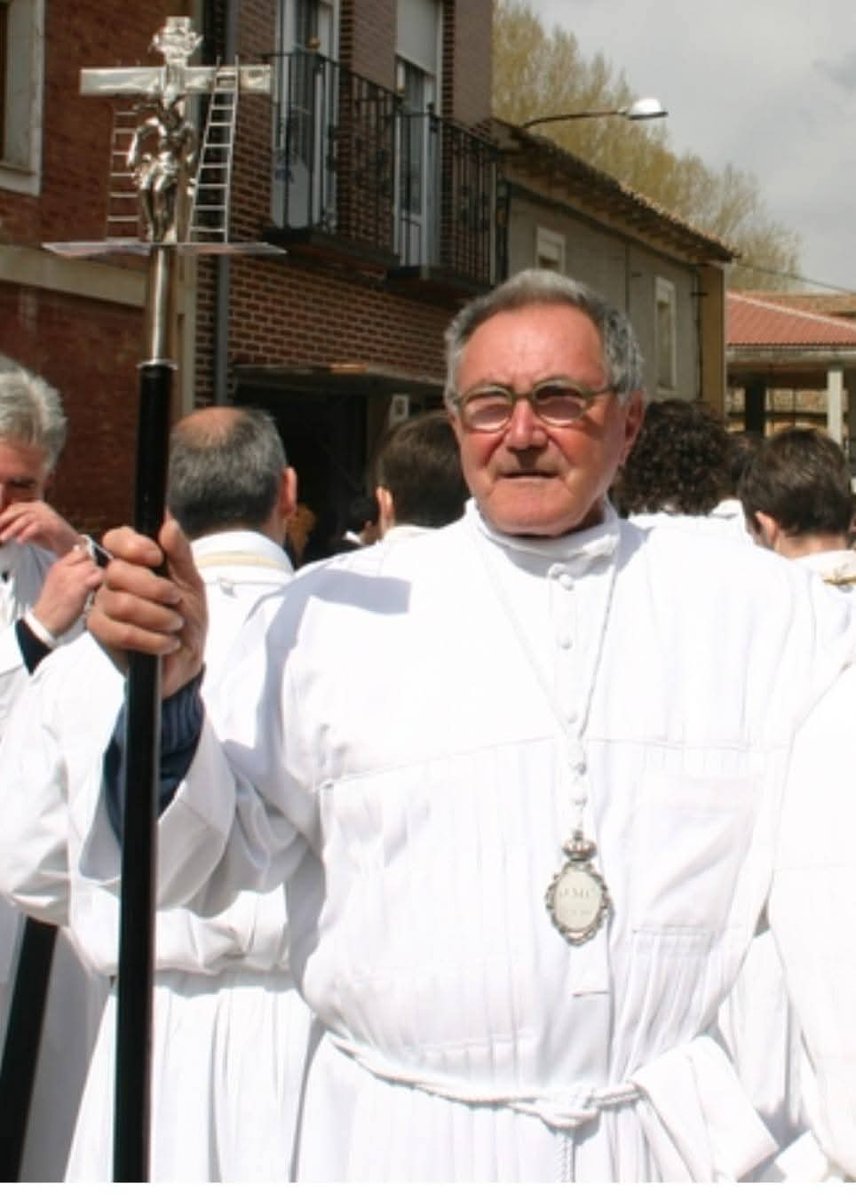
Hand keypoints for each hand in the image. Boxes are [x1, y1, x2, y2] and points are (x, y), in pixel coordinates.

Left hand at [0, 501, 78, 554]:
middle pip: (18, 510)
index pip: (15, 508)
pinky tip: (20, 542)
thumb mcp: (31, 531)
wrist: (72, 546)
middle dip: (4, 521)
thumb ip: (19, 527)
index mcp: (36, 506)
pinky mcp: (54, 525)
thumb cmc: (50, 539)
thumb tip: (2, 529)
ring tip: (3, 539)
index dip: (3, 517)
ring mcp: (49, 515)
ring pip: (25, 518)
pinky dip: (27, 534)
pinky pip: (37, 527)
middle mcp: (42, 507)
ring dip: (12, 529)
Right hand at [31, 544, 103, 636]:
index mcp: (58, 565)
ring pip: (95, 567)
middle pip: (90, 558)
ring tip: (96, 588)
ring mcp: (72, 576)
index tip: (90, 571)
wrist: (44, 621)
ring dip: (99, 577)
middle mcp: (65, 568)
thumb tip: (88, 566)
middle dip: (95, 569)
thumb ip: (70, 571)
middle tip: (95, 582)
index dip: (89, 560)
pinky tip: (98, 593)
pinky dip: (102, 583)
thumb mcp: (57, 581)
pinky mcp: (80, 587)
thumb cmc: (53, 605)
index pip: (80, 551)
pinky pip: (98, 577)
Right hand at [87, 518, 206, 697]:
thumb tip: (169, 523)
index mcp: (132, 561)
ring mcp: (102, 605)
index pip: (116, 538)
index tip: (157, 558)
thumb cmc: (186, 617)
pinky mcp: (100, 632)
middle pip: (117, 571)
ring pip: (120, 603)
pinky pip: (119, 632)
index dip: (134, 545)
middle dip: (153, 587)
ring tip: (174, 624)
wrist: (186, 658)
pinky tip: (167, 643)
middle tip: (175, 600)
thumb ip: (180, 553)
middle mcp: (111, 579)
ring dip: (156, 616)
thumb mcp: (191, 583)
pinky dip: (150, 638)